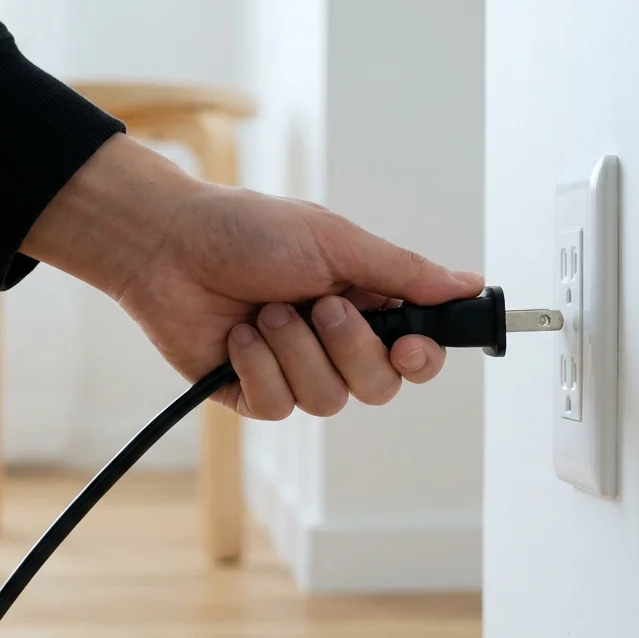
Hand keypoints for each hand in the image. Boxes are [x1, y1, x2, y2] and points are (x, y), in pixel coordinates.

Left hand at [21, 135, 483, 418]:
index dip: (419, 358)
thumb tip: (469, 284)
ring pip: (328, 401)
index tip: (408, 345)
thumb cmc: (247, 231)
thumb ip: (403, 272)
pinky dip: (258, 367)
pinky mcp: (252, 393)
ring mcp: (293, 372)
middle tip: (319, 306)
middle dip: (349, 348)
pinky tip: (237, 336)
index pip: (416, 353)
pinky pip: (278, 406)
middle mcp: (334, 344)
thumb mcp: (335, 242)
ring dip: (295, 351)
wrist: (169, 246)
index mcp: (364, 304)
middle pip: (379, 387)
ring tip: (264, 311)